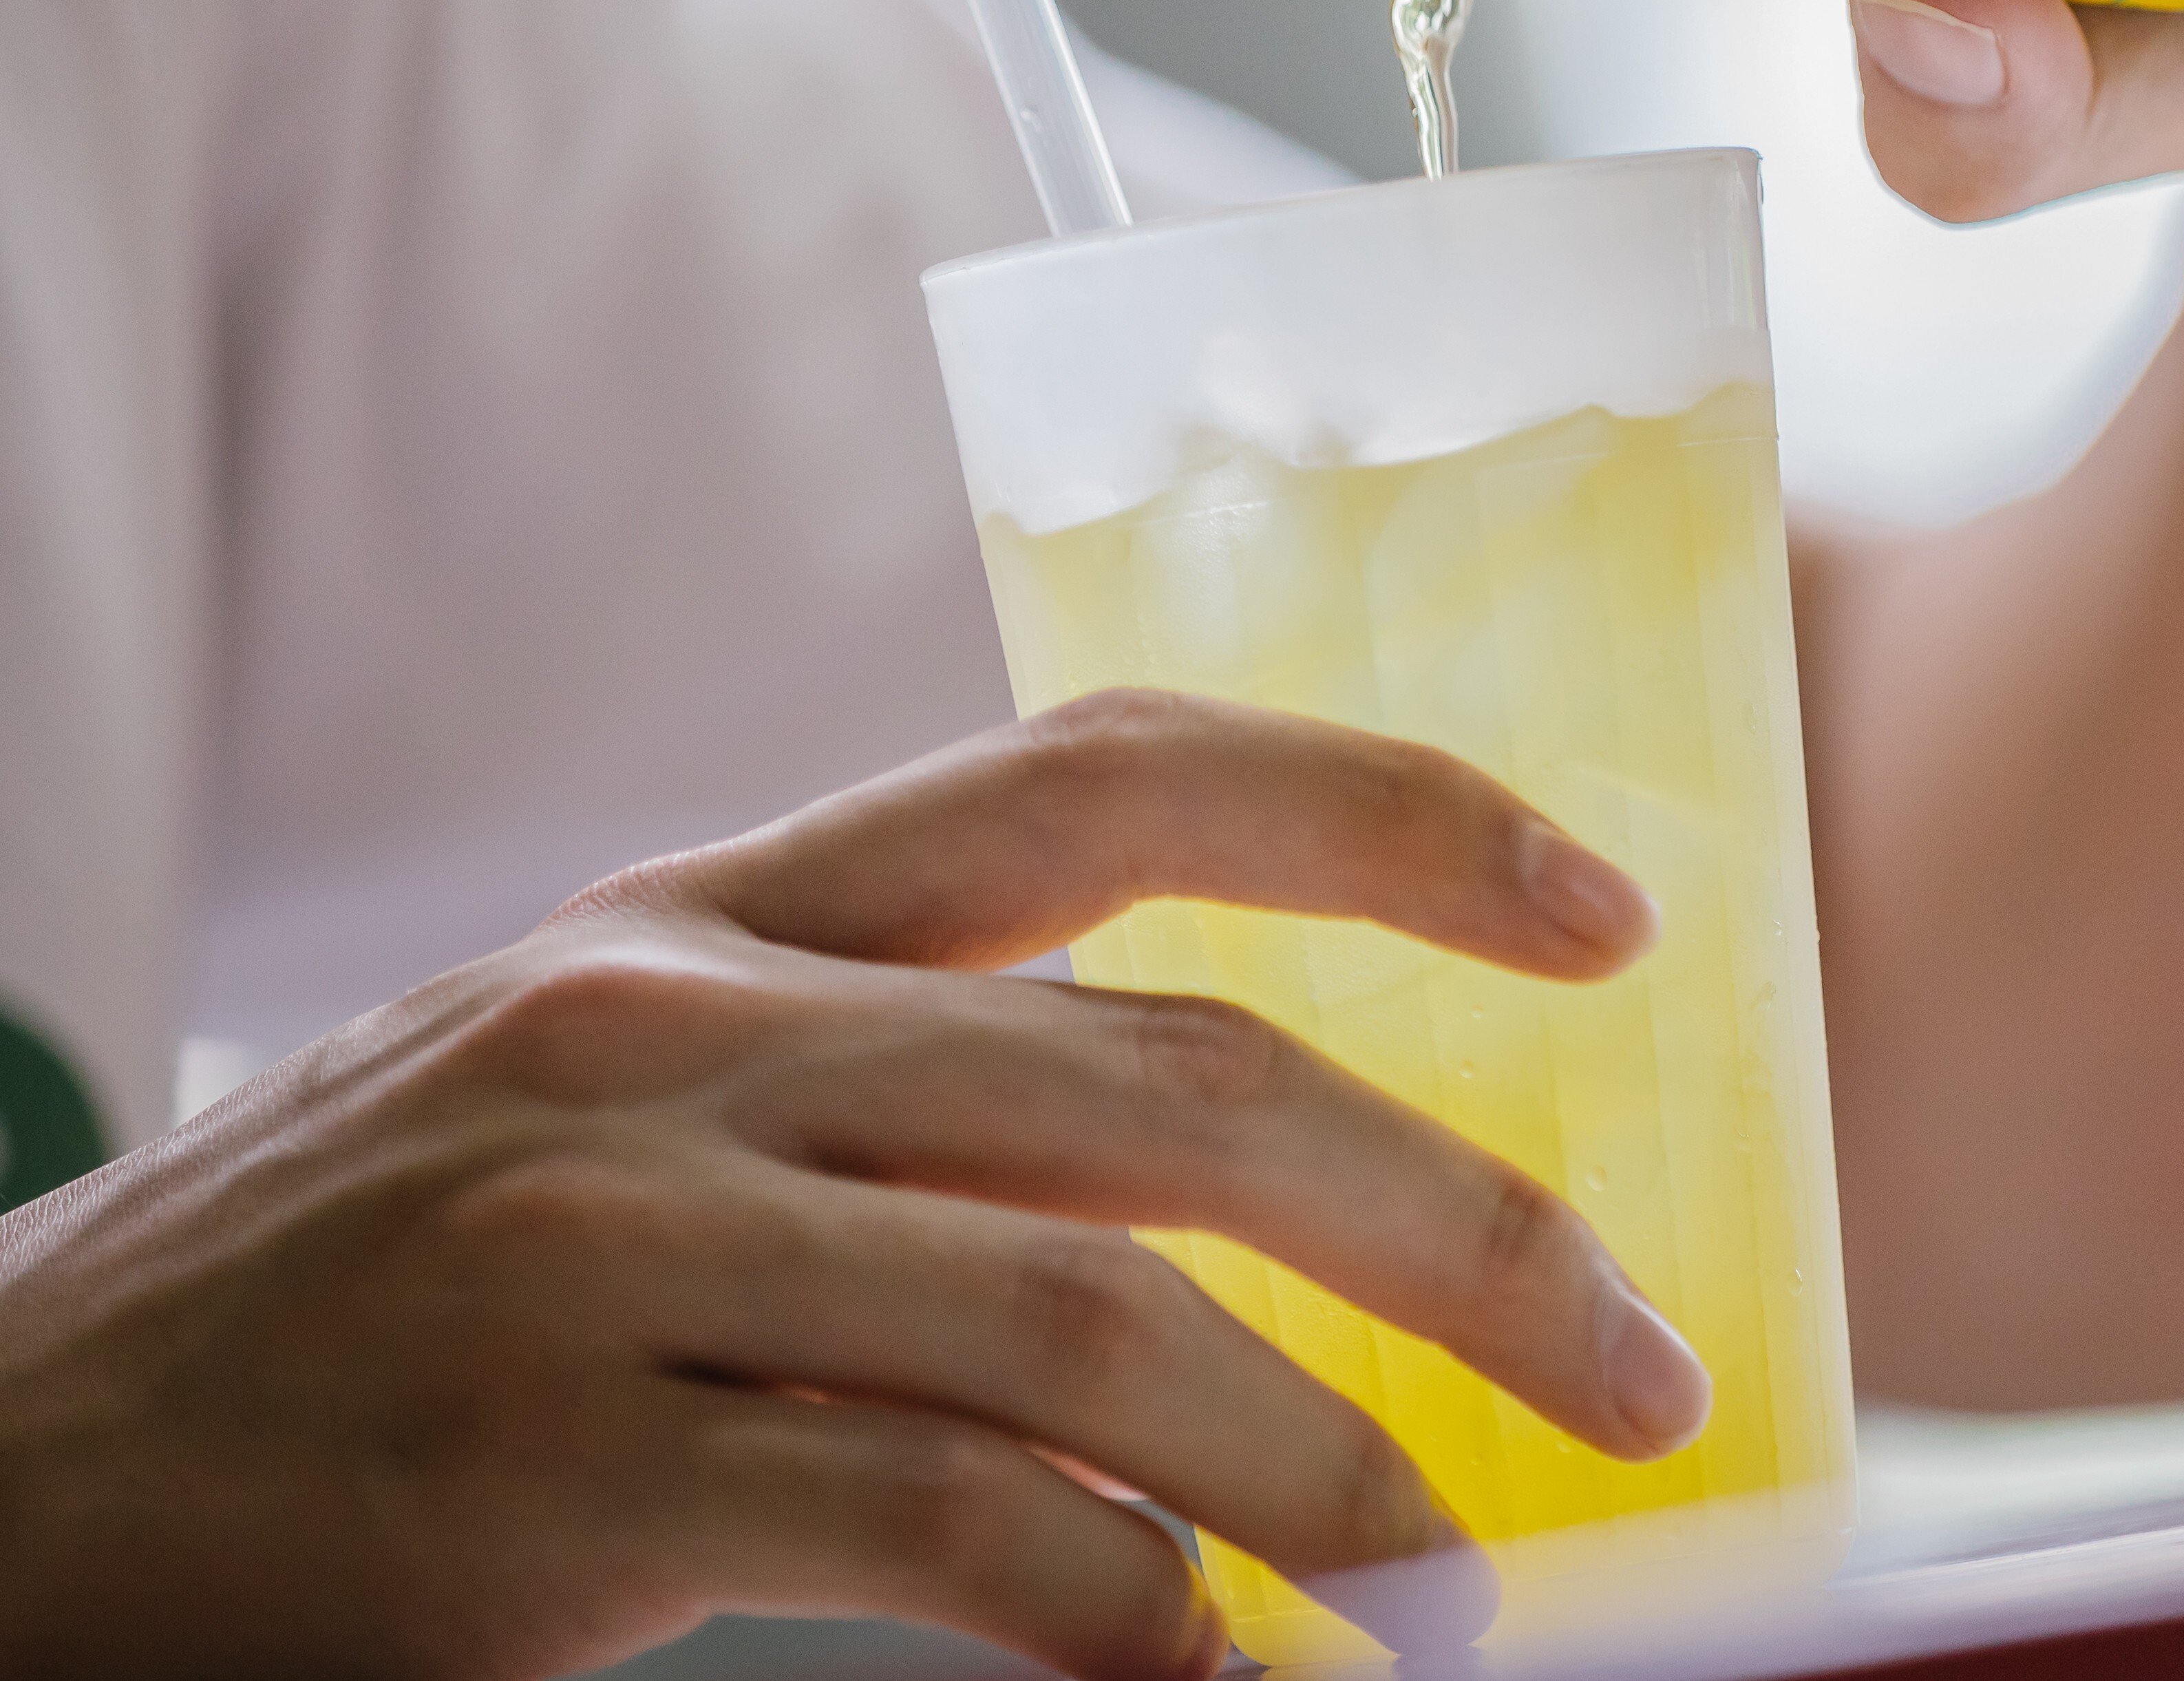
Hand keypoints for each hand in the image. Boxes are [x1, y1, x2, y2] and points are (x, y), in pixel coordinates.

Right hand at [0, 694, 1694, 1680]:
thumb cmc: (359, 1315)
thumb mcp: (612, 1118)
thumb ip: (904, 1104)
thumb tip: (1264, 1203)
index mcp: (707, 919)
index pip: (1113, 774)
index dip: (1392, 817)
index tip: (1612, 911)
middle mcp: (668, 1033)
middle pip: (1182, 1075)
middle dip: (1467, 1220)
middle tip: (1643, 1365)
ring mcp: (597, 1243)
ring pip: (1101, 1310)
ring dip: (1345, 1459)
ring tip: (1481, 1570)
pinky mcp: (542, 1473)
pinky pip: (952, 1530)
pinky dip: (1149, 1617)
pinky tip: (1244, 1677)